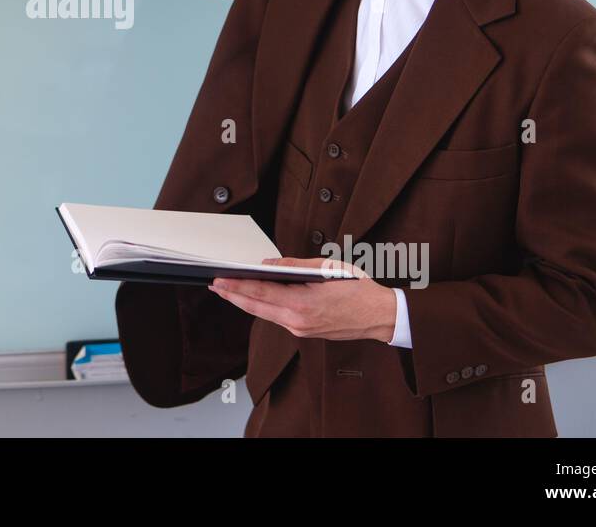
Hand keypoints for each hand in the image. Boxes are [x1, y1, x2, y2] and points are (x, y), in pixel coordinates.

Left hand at [208, 256, 397, 342]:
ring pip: (264, 314)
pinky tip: (254, 298)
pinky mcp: (304, 332)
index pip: (260, 292)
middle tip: (214, 284)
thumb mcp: (328, 268)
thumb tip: (269, 263)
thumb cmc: (359, 289)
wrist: (381, 316)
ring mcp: (300, 329)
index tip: (219, 279)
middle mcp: (297, 321)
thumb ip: (295, 265)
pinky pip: (276, 318)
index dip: (236, 286)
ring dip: (245, 302)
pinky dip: (262, 306)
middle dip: (233, 295)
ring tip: (228, 289)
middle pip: (256, 307)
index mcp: (303, 303)